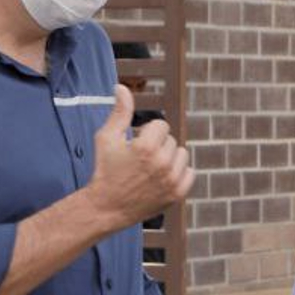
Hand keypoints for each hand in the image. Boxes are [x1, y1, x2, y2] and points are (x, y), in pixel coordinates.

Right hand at [85, 85, 193, 228]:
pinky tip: (161, 178)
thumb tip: (121, 87)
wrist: (106, 207)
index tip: (135, 145)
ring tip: (150, 168)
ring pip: (182, 154)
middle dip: (157, 145)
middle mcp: (162, 163)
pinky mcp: (177, 194)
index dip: (147, 133)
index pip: (161, 125)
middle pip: (171, 140)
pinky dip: (179, 173)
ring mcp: (171, 180)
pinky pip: (190, 172)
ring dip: (169, 158)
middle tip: (139, 160)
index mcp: (146, 147)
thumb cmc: (105, 170)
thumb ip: (120, 111)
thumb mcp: (107, 137)